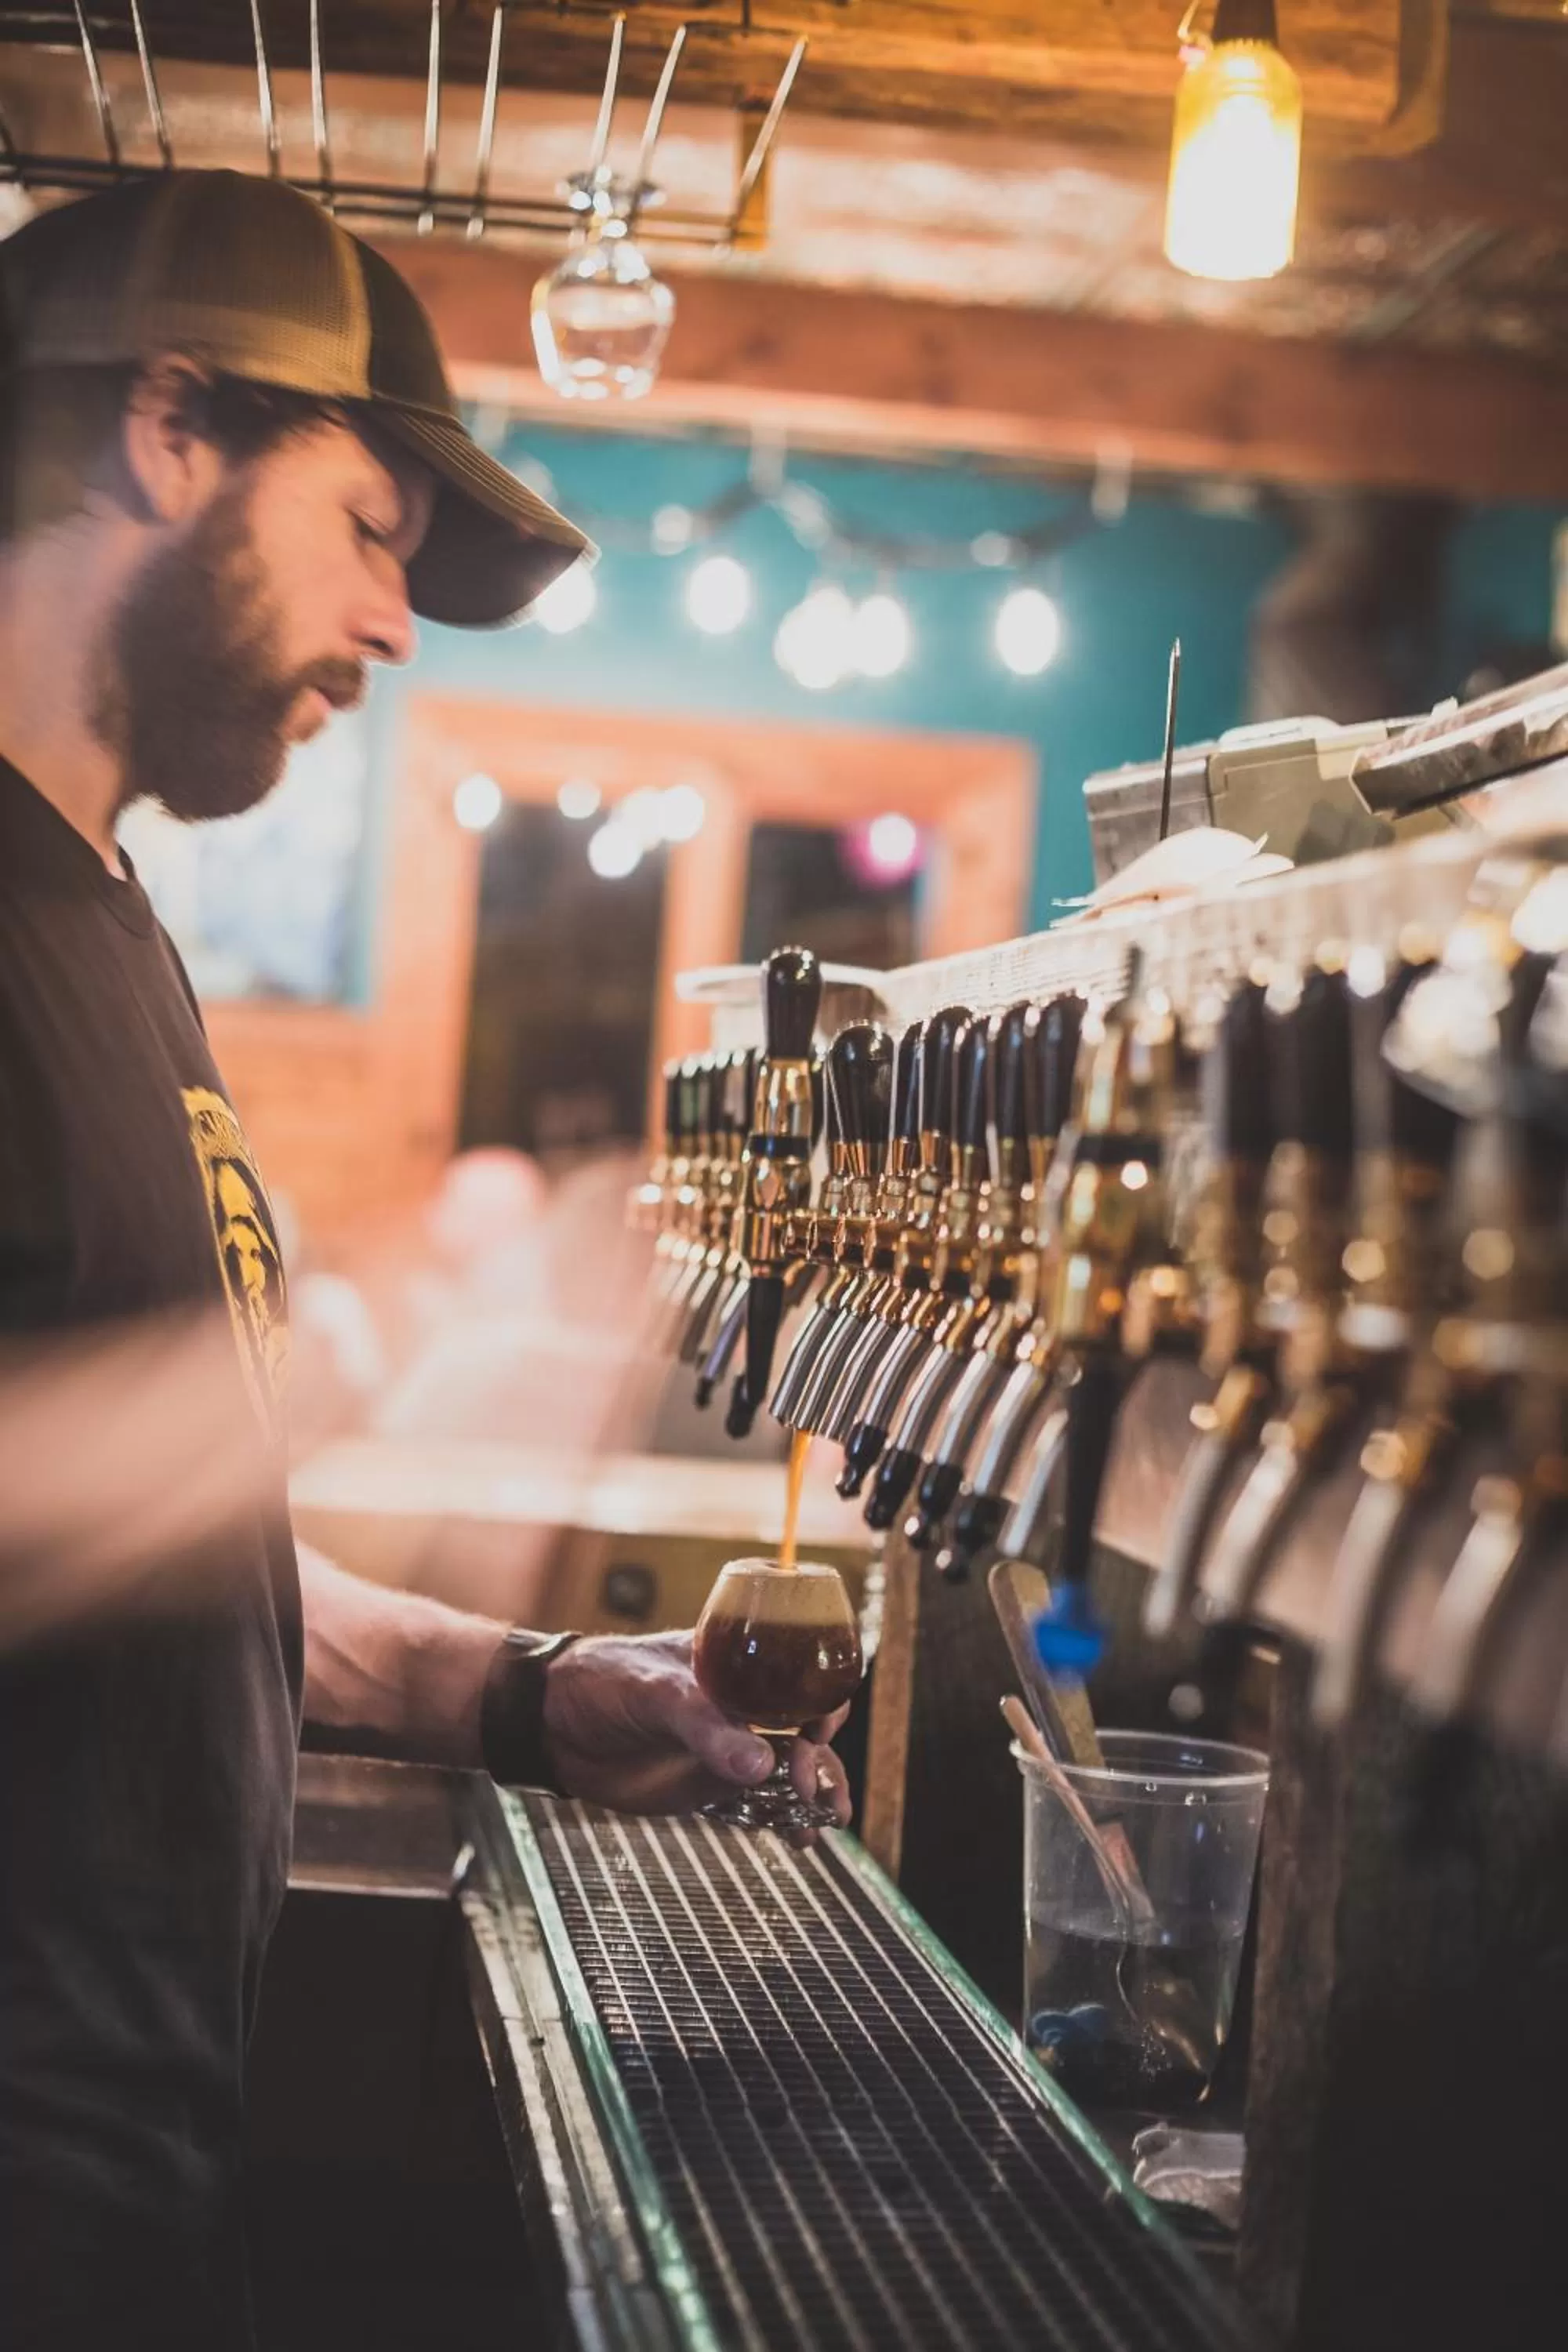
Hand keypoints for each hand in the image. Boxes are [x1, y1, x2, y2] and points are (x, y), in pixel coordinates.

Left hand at [542, 1628, 851, 1829]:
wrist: (549, 1727)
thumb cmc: (600, 1683)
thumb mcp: (654, 1692)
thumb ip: (704, 1728)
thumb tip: (759, 1764)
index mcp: (733, 1664)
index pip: (797, 1675)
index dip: (821, 1700)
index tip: (819, 1729)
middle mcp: (739, 1706)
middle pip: (804, 1731)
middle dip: (821, 1762)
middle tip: (812, 1790)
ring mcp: (727, 1748)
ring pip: (789, 1772)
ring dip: (815, 1795)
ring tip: (826, 1821)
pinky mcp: (709, 1788)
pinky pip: (760, 1805)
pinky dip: (786, 1821)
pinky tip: (800, 1839)